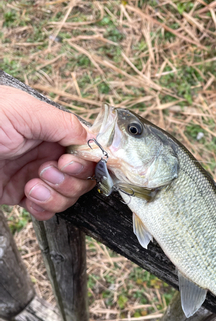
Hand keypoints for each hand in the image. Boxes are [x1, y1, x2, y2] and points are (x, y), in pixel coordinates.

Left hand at [0, 86, 96, 219]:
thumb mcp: (24, 111)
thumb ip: (63, 123)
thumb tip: (90, 140)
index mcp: (49, 129)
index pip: (84, 149)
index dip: (84, 161)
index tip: (69, 163)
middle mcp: (44, 152)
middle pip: (80, 176)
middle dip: (69, 180)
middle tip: (47, 172)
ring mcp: (33, 174)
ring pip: (67, 195)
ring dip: (55, 195)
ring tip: (33, 185)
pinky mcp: (19, 194)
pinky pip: (47, 208)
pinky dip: (44, 208)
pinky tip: (30, 198)